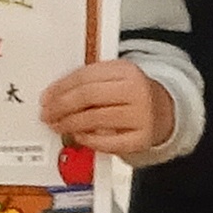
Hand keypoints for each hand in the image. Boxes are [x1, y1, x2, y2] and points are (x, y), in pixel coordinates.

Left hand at [40, 57, 175, 161]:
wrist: (166, 111)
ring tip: (57, 125)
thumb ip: (88, 82)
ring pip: (95, 119)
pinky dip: (88, 140)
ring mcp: (141, 115)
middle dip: (61, 106)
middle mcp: (136, 90)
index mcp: (126, 70)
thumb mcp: (115, 79)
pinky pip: (108, 142)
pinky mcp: (142, 138)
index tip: (46, 97)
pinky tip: (78, 136)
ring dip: (70, 124)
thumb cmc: (131, 94)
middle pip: (88, 96)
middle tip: (47, 114)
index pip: (85, 76)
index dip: (61, 88)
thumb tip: (53, 96)